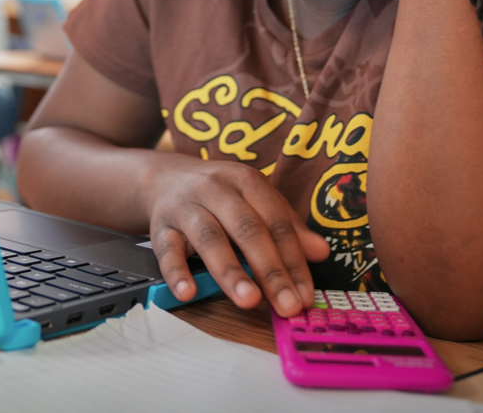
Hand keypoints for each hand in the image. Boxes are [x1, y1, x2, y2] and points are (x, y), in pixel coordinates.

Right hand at [145, 156, 330, 316]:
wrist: (164, 178)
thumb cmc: (219, 195)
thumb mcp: (255, 200)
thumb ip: (287, 226)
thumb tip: (321, 252)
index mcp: (246, 181)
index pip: (277, 222)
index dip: (294, 261)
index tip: (305, 295)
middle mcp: (216, 190)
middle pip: (248, 230)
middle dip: (270, 270)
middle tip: (286, 304)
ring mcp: (186, 206)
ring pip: (210, 238)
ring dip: (231, 272)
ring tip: (248, 300)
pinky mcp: (161, 225)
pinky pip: (168, 250)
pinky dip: (176, 272)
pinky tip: (188, 292)